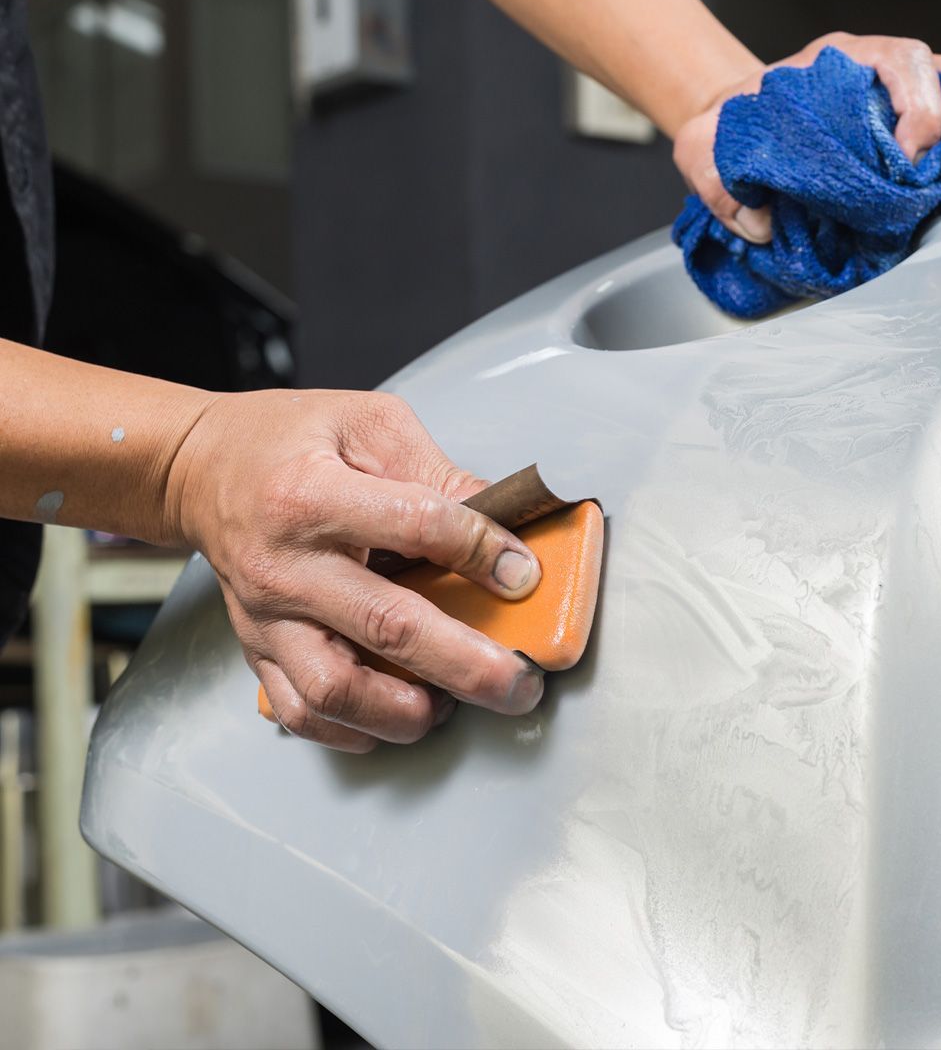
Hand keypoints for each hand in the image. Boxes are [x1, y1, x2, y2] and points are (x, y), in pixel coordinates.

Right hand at [164, 389, 544, 752]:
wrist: (202, 469)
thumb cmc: (289, 441)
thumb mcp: (369, 424)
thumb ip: (437, 472)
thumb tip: (502, 526)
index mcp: (313, 493)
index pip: (416, 526)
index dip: (482, 552)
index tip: (524, 574)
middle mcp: (286, 564)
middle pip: (388, 626)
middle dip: (468, 664)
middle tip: (519, 682)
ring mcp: (268, 615)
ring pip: (337, 690)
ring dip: (407, 711)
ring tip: (454, 704)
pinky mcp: (258, 648)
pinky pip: (302, 712)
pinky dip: (355, 730)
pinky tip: (399, 714)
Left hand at [673, 32, 940, 244]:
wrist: (735, 116)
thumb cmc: (729, 129)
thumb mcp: (705, 151)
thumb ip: (720, 185)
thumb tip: (757, 224)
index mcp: (842, 60)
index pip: (902, 63)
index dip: (918, 108)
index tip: (914, 160)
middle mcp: (887, 67)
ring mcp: (911, 88)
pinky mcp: (923, 116)